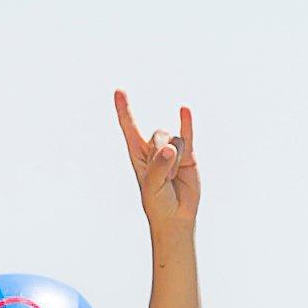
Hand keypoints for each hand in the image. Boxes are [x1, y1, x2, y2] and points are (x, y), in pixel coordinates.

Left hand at [113, 90, 200, 239]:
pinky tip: (184, 110)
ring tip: (174, 178)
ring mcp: (172, 150)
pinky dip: (186, 122)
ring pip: (175, 140)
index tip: (119, 91)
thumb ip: (159, 166)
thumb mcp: (152, 186)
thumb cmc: (158, 203)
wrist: (176, 216)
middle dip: (162, 154)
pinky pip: (187, 134)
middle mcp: (154, 148)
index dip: (124, 109)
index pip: (130, 127)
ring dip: (176, 160)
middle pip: (158, 134)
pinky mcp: (189, 154)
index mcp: (137, 154)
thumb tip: (171, 147)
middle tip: (165, 176)